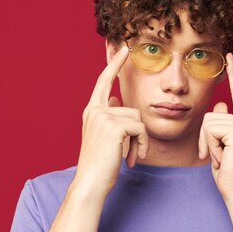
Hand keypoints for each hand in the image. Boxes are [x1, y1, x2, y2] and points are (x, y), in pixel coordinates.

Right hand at [74, 45, 148, 194]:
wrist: (90, 183)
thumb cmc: (99, 165)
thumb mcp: (104, 138)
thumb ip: (110, 117)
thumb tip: (116, 100)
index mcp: (91, 112)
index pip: (104, 82)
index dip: (115, 64)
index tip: (123, 48)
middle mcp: (95, 110)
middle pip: (133, 109)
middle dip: (138, 134)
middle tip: (134, 154)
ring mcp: (103, 116)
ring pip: (139, 121)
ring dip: (141, 142)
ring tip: (131, 158)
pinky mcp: (114, 126)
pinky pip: (140, 129)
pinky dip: (142, 145)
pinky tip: (132, 159)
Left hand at [198, 52, 232, 198]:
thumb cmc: (228, 171)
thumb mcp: (220, 144)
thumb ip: (220, 124)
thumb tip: (220, 104)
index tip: (229, 56)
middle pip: (210, 115)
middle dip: (205, 139)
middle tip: (218, 156)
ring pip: (208, 123)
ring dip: (208, 144)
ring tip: (222, 157)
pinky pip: (210, 131)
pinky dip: (210, 147)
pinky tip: (223, 158)